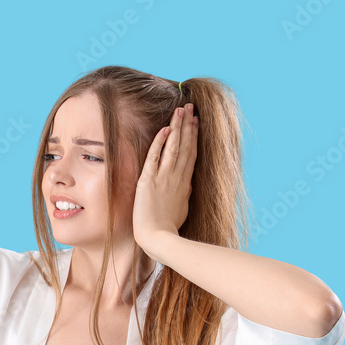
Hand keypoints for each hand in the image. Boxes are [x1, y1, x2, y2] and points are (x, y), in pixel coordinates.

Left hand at [133, 103, 197, 250]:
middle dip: (188, 124)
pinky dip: (160, 143)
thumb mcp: (180, 208)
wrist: (158, 238)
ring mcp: (163, 178)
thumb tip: (186, 187)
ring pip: (173, 147)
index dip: (194, 136)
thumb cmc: (167, 228)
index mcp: (184, 183)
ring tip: (180, 109)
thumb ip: (182, 194)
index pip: (191, 154)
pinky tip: (164, 129)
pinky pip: (155, 158)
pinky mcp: (148, 181)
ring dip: (177, 127)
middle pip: (185, 145)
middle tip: (190, 106)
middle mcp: (176, 177)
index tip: (196, 121)